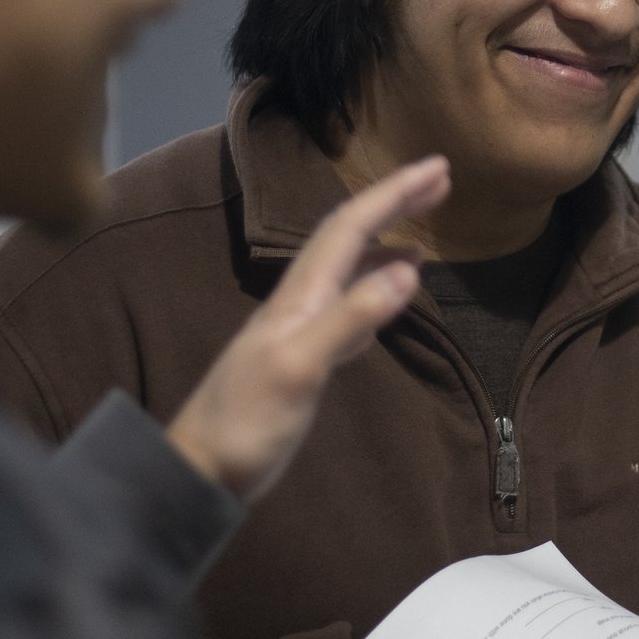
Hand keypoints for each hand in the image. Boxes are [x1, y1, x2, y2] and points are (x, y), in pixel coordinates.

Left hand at [167, 156, 447, 502]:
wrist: (198, 471)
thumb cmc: (244, 425)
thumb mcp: (298, 371)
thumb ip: (348, 320)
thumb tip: (406, 271)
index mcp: (298, 298)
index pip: (349, 229)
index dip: (392, 194)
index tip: (436, 166)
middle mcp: (298, 303)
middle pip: (348, 237)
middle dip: (393, 203)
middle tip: (440, 179)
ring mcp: (298, 330)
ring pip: (348, 268)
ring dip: (385, 241)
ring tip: (424, 230)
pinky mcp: (303, 360)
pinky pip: (347, 306)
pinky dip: (374, 289)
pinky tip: (389, 296)